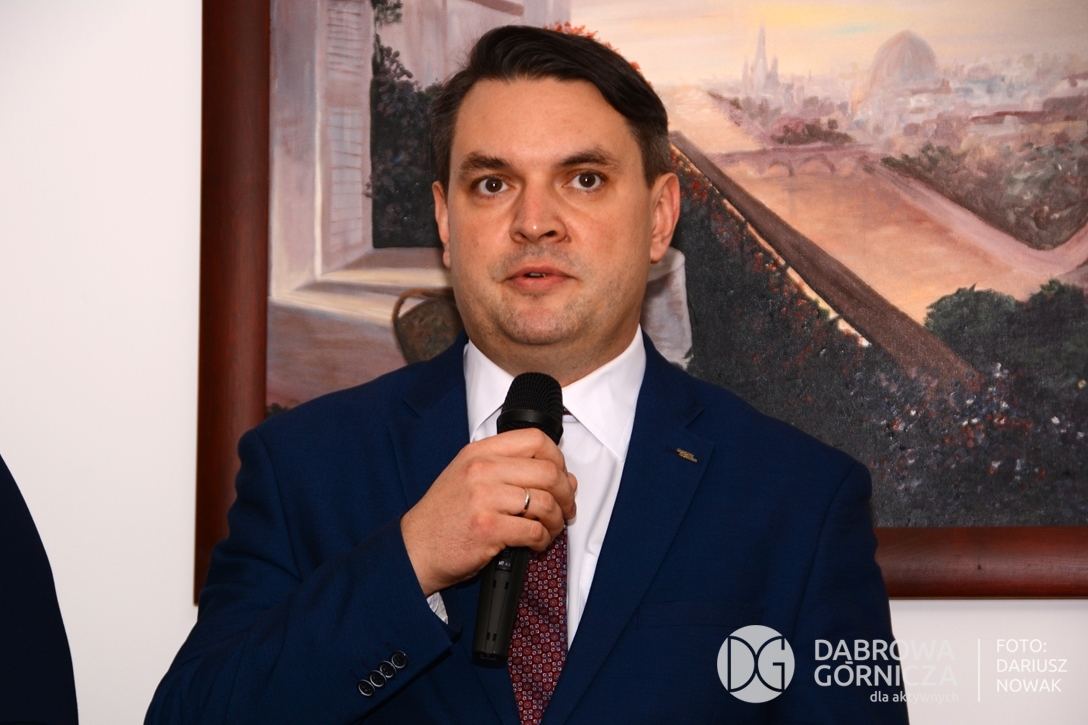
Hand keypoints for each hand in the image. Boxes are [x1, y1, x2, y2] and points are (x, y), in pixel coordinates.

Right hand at [400, 428, 577, 596]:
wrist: (415, 548)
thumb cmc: (443, 516)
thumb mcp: (468, 476)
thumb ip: (508, 469)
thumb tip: (559, 475)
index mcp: (479, 452)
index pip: (535, 439)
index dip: (557, 458)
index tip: (561, 475)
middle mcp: (481, 470)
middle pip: (547, 471)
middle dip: (566, 492)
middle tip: (566, 507)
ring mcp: (483, 498)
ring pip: (544, 502)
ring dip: (556, 519)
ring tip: (551, 528)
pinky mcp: (488, 528)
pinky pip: (533, 530)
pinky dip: (543, 539)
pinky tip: (537, 543)